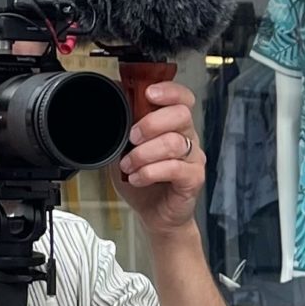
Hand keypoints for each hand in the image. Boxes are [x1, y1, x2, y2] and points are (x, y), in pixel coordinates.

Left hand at [115, 80, 207, 232]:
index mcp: (174, 125)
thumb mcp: (125, 148)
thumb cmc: (144, 180)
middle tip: (132, 137)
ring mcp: (193, 158)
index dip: (169, 91)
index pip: (182, 98)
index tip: (149, 94)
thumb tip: (111, 99)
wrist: (154, 214)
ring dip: (144, 153)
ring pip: (174, 143)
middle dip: (151, 123)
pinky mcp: (193, 179)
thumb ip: (123, 125)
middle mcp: (188, 138)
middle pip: (181, 114)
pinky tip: (137, 178)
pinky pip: (175, 168)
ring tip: (128, 165)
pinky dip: (150, 172)